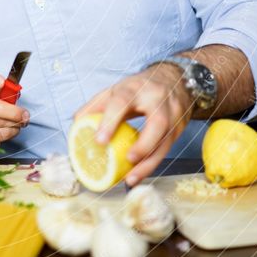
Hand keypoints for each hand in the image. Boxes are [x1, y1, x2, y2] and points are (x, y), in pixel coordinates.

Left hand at [74, 64, 193, 184]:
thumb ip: (96, 105)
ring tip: (131, 178)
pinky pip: (168, 148)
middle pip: (157, 122)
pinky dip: (153, 163)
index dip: (111, 120)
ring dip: (149, 162)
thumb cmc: (139, 87)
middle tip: (128, 160)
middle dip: (143, 144)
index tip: (99, 141)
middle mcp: (158, 99)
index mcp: (135, 88)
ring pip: (166, 140)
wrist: (175, 78)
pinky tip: (139, 174)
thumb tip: (76, 123)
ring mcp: (174, 113)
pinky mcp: (181, 126)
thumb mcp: (116, 88)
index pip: (122, 101)